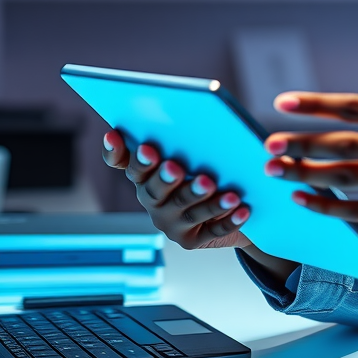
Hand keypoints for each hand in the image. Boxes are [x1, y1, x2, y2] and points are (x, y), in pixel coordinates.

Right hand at [100, 131, 250, 249]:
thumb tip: (196, 117)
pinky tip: (243, 209)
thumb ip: (188, 140)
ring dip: (204, 201)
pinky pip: (212, 231)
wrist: (231, 211)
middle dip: (164, 179)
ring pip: (186, 212)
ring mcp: (170, 224)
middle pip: (153, 191)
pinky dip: (228, 220)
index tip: (114, 133)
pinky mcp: (192, 241)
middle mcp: (153, 201)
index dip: (115, 152)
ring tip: (223, 190)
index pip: (125, 164)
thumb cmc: (209, 171)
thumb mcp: (195, 154)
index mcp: (146, 176)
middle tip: (175, 167)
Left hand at [263, 36, 357, 252]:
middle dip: (300, 142)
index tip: (284, 102)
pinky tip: (304, 199)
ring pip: (344, 175)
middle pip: (341, 143)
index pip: (355, 106)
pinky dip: (328, 205)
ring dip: (305, 172)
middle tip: (268, 142)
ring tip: (274, 168)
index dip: (316, 104)